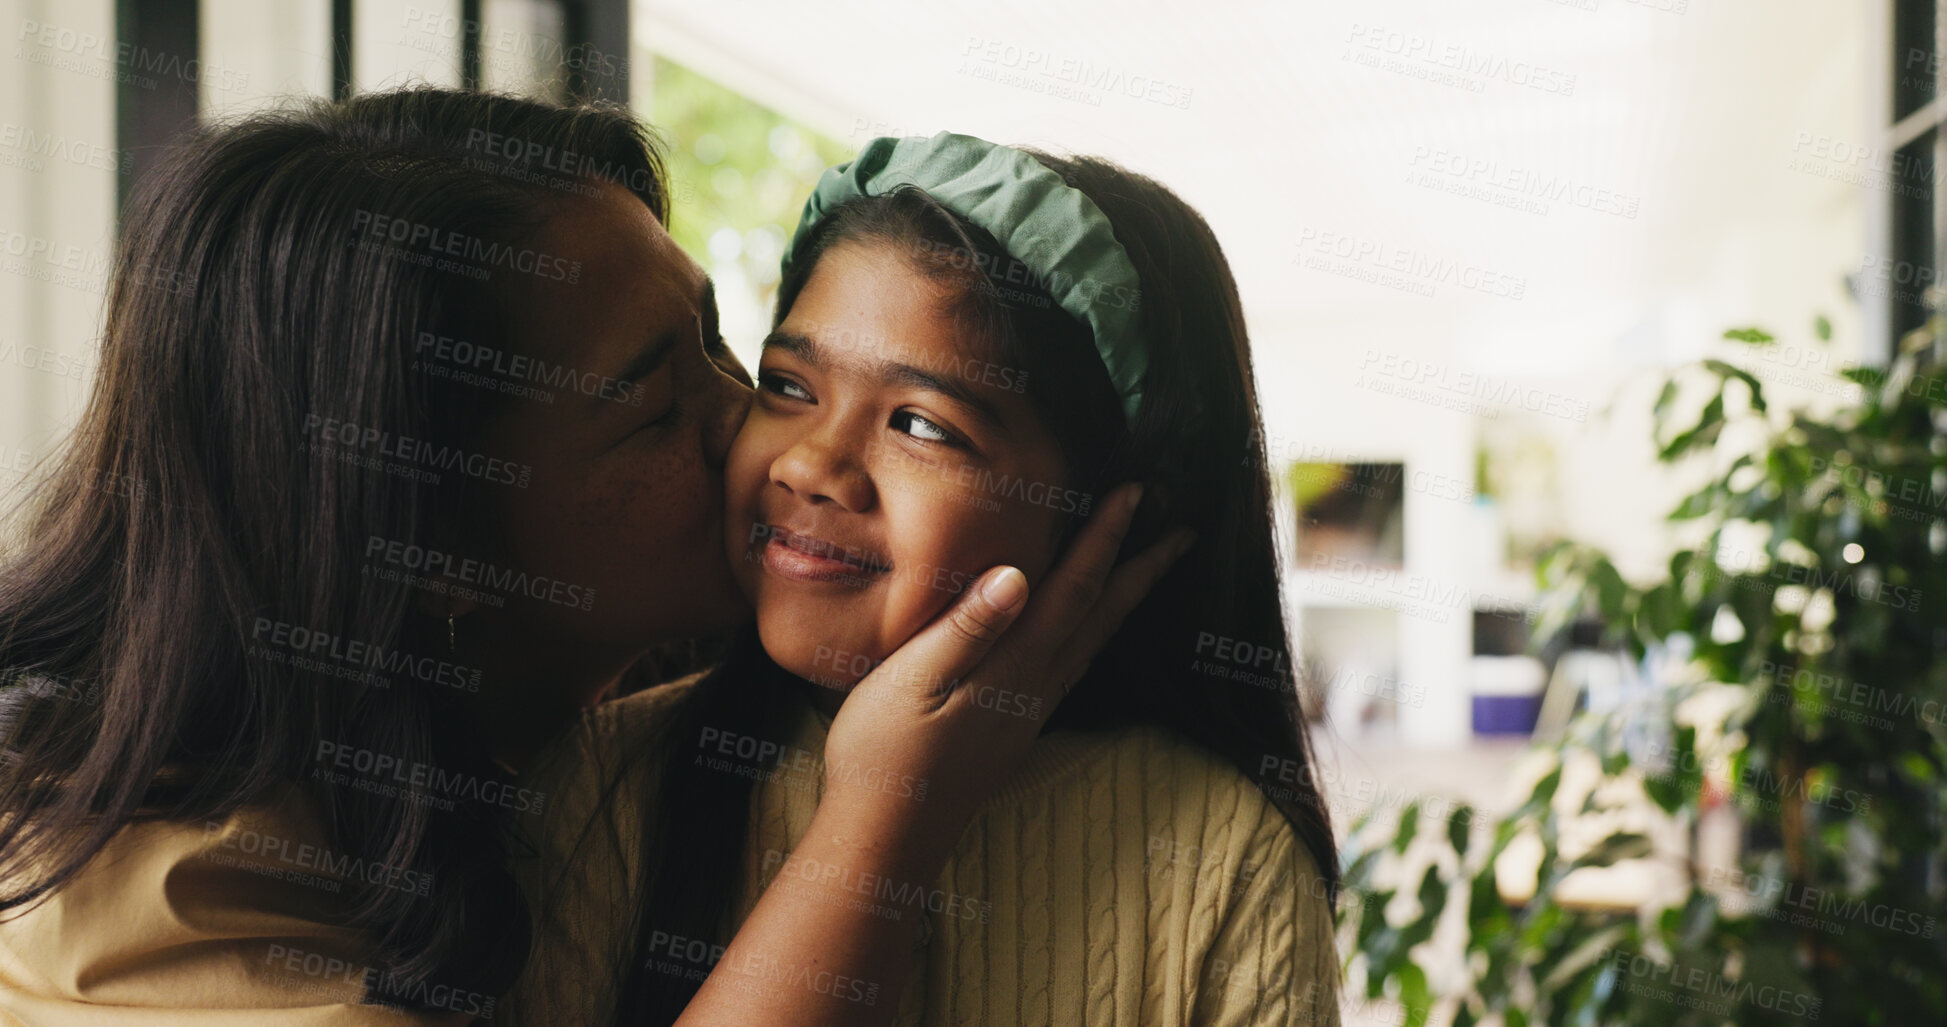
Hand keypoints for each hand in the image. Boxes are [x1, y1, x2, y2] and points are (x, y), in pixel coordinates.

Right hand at [818, 483, 1194, 864]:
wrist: (885, 838)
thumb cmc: (884, 757)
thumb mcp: (912, 681)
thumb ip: (967, 627)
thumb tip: (1019, 573)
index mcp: (1013, 666)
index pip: (1072, 589)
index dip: (1105, 537)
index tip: (1135, 492)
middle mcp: (1034, 688)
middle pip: (1101, 616)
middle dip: (1141, 569)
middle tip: (1182, 531)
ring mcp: (1027, 712)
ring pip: (1091, 643)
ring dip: (1122, 601)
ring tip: (1145, 572)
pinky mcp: (1012, 729)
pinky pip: (1070, 666)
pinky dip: (1091, 635)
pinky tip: (1083, 636)